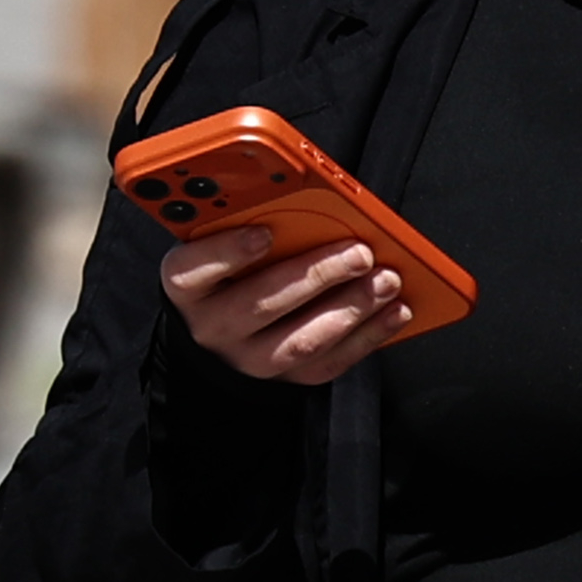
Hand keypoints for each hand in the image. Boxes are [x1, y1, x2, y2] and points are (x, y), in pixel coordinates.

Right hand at [164, 232, 420, 385]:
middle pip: (261, 303)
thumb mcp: (217, 244)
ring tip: (386, 280)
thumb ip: (244, 222)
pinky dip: (368, 336)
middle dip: (317, 275)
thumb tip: (307, 202)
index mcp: (187, 283)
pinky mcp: (284, 378)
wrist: (217, 339)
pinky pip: (328, 362)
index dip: (227, 251)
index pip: (192, 270)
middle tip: (359, 253)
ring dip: (351, 308)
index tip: (263, 233)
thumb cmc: (226, 274)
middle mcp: (212, 325)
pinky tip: (394, 310)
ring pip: (300, 340)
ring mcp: (247, 357)